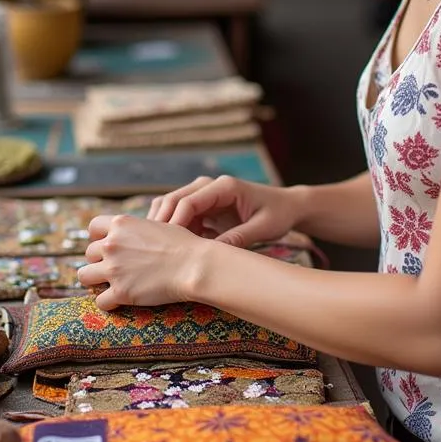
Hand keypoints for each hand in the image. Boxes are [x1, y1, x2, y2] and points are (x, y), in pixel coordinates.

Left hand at [77, 215, 211, 310]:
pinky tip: (119, 301)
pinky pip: (100, 301)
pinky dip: (108, 302)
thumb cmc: (182, 244)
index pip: (93, 227)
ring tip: (109, 284)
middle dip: (99, 261)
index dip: (98, 237)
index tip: (108, 246)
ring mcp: (114, 269)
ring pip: (84, 276)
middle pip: (88, 253)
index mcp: (121, 224)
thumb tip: (131, 236)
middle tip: (114, 268)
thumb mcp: (155, 225)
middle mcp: (112, 244)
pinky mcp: (120, 292)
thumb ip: (136, 230)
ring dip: (95, 281)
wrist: (193, 265)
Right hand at [148, 176, 299, 248]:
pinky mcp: (204, 205)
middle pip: (174, 199)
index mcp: (225, 187)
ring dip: (164, 225)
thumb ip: (239, 238)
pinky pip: (181, 214)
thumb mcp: (263, 228)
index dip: (175, 222)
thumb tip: (213, 255)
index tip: (168, 246)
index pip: (190, 200)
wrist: (286, 206)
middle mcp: (211, 186)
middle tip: (154, 249)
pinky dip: (174, 229)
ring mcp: (205, 194)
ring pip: (172, 205)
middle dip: (162, 222)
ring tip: (159, 250)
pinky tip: (173, 249)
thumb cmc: (278, 214)